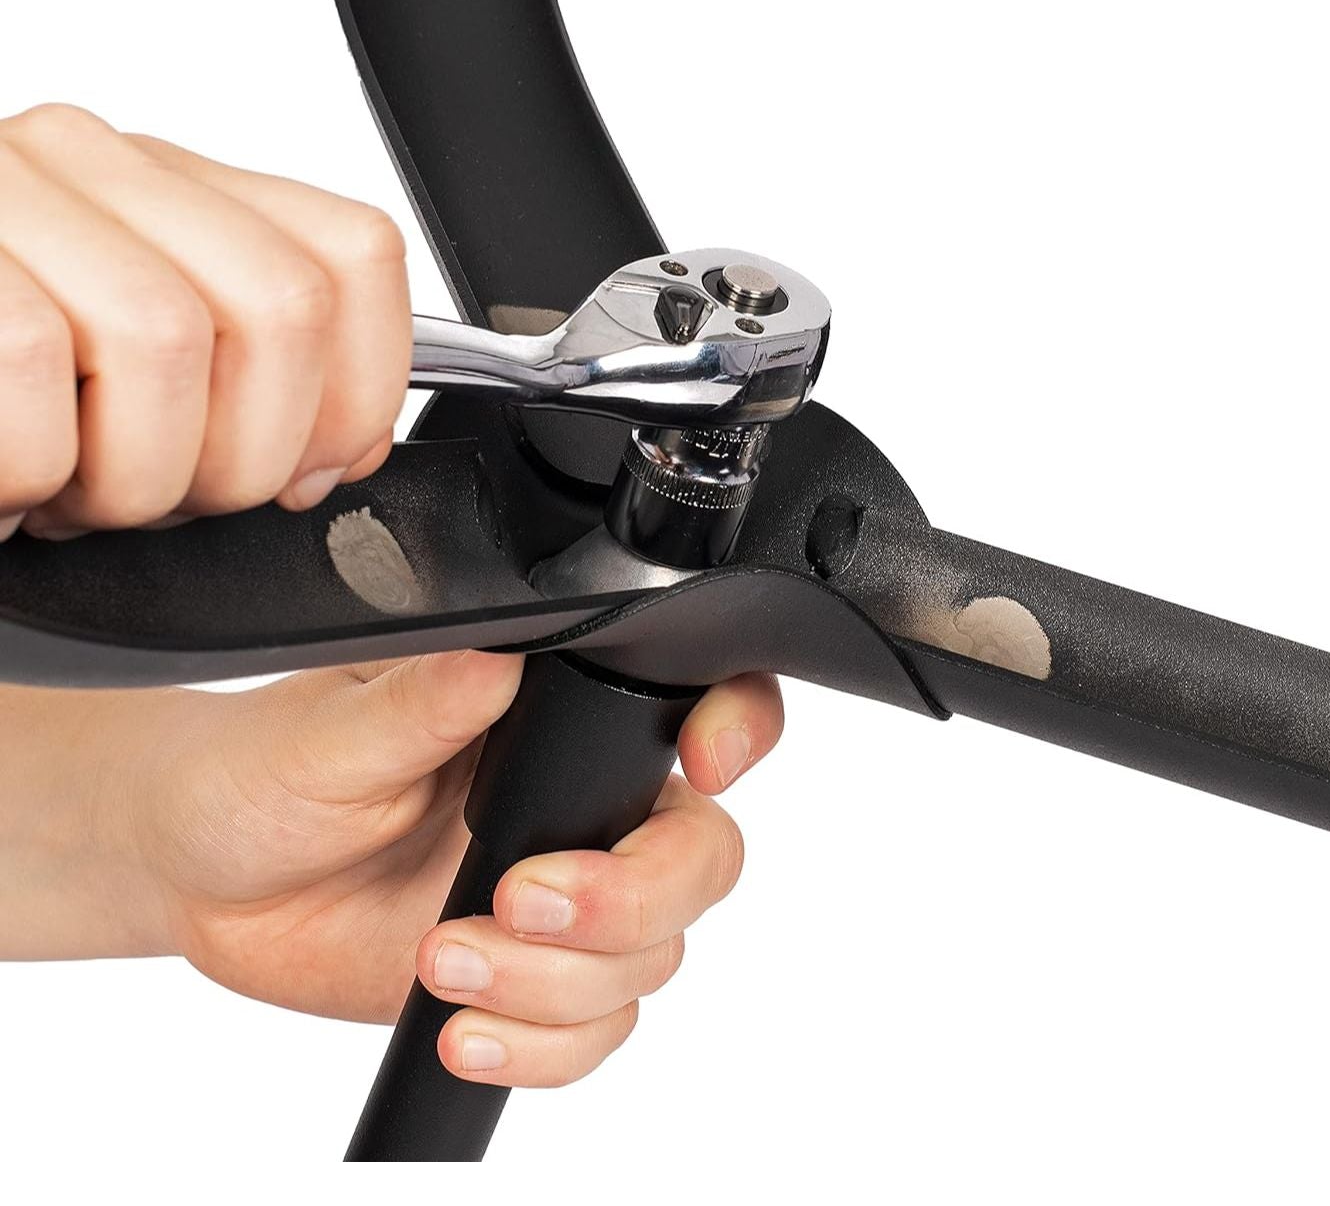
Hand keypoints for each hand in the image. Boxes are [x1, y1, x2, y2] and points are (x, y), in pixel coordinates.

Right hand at [0, 103, 409, 538]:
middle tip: (159, 497)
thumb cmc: (0, 416)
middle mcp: (84, 161)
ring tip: (67, 491)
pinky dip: (28, 468)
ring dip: (130, 471)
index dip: (359, 388)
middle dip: (245, 454)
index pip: (351, 253)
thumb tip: (341, 451)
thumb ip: (247, 387)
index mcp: (167, 189)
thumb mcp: (135, 393)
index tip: (312, 468)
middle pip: (280, 306)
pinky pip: (27, 362)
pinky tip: (4, 481)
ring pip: (163, 334)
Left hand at [124, 652, 781, 1086]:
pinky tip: (464, 1031)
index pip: (700, 700)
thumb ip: (418, 701)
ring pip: (651, 959)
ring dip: (558, 982)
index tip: (700, 763)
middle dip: (633, 896)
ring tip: (444, 959)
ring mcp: (566, 901)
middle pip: (700, 856)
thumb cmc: (271, 766)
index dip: (737, 729)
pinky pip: (592, 1035)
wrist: (210, 873)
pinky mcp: (530, 984)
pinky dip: (542, 1049)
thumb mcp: (331, 730)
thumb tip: (494, 662)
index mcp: (558, 709)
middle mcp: (584, 802)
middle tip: (525, 899)